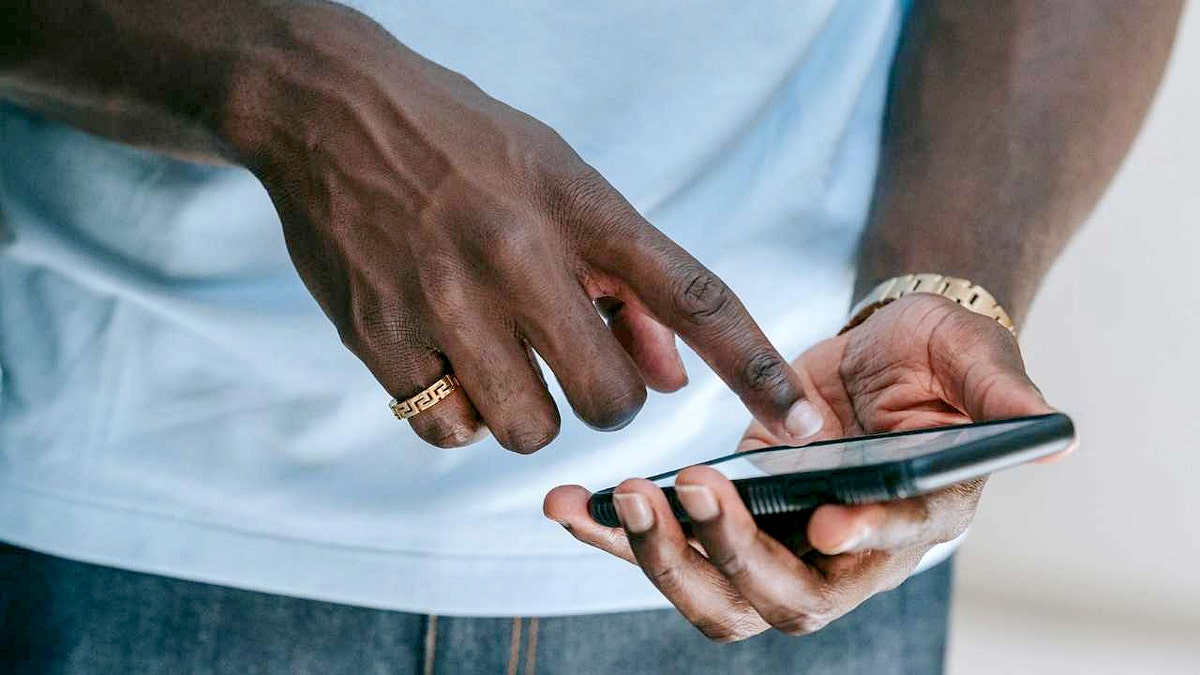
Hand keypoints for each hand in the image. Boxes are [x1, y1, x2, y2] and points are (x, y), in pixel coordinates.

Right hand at [218, 3, 818, 452]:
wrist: (329, 109)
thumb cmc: (462, 145)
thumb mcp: (558, 179)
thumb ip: (621, 276)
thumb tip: (670, 374)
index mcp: (577, 207)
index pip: (692, 296)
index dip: (755, 365)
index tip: (804, 423)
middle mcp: (517, 255)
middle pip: (609, 400)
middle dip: (603, 398)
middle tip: (569, 359)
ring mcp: (444, 301)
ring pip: (528, 430)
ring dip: (528, 412)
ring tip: (496, 354)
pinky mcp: (380, 337)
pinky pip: (448, 432)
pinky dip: (457, 415)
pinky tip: (444, 361)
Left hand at [546, 294, 1070, 639]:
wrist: (882, 356)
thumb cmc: (939, 359)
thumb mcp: (976, 359)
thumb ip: (1003, 395)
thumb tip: (1051, 437)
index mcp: (914, 520)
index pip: (891, 547)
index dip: (863, 539)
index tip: (825, 518)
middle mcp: (843, 554)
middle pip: (781, 598)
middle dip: (725, 551)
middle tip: (677, 488)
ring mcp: (777, 545)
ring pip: (711, 590)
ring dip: (654, 553)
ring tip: (601, 501)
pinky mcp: (724, 521)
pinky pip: (666, 544)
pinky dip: (614, 530)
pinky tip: (567, 505)